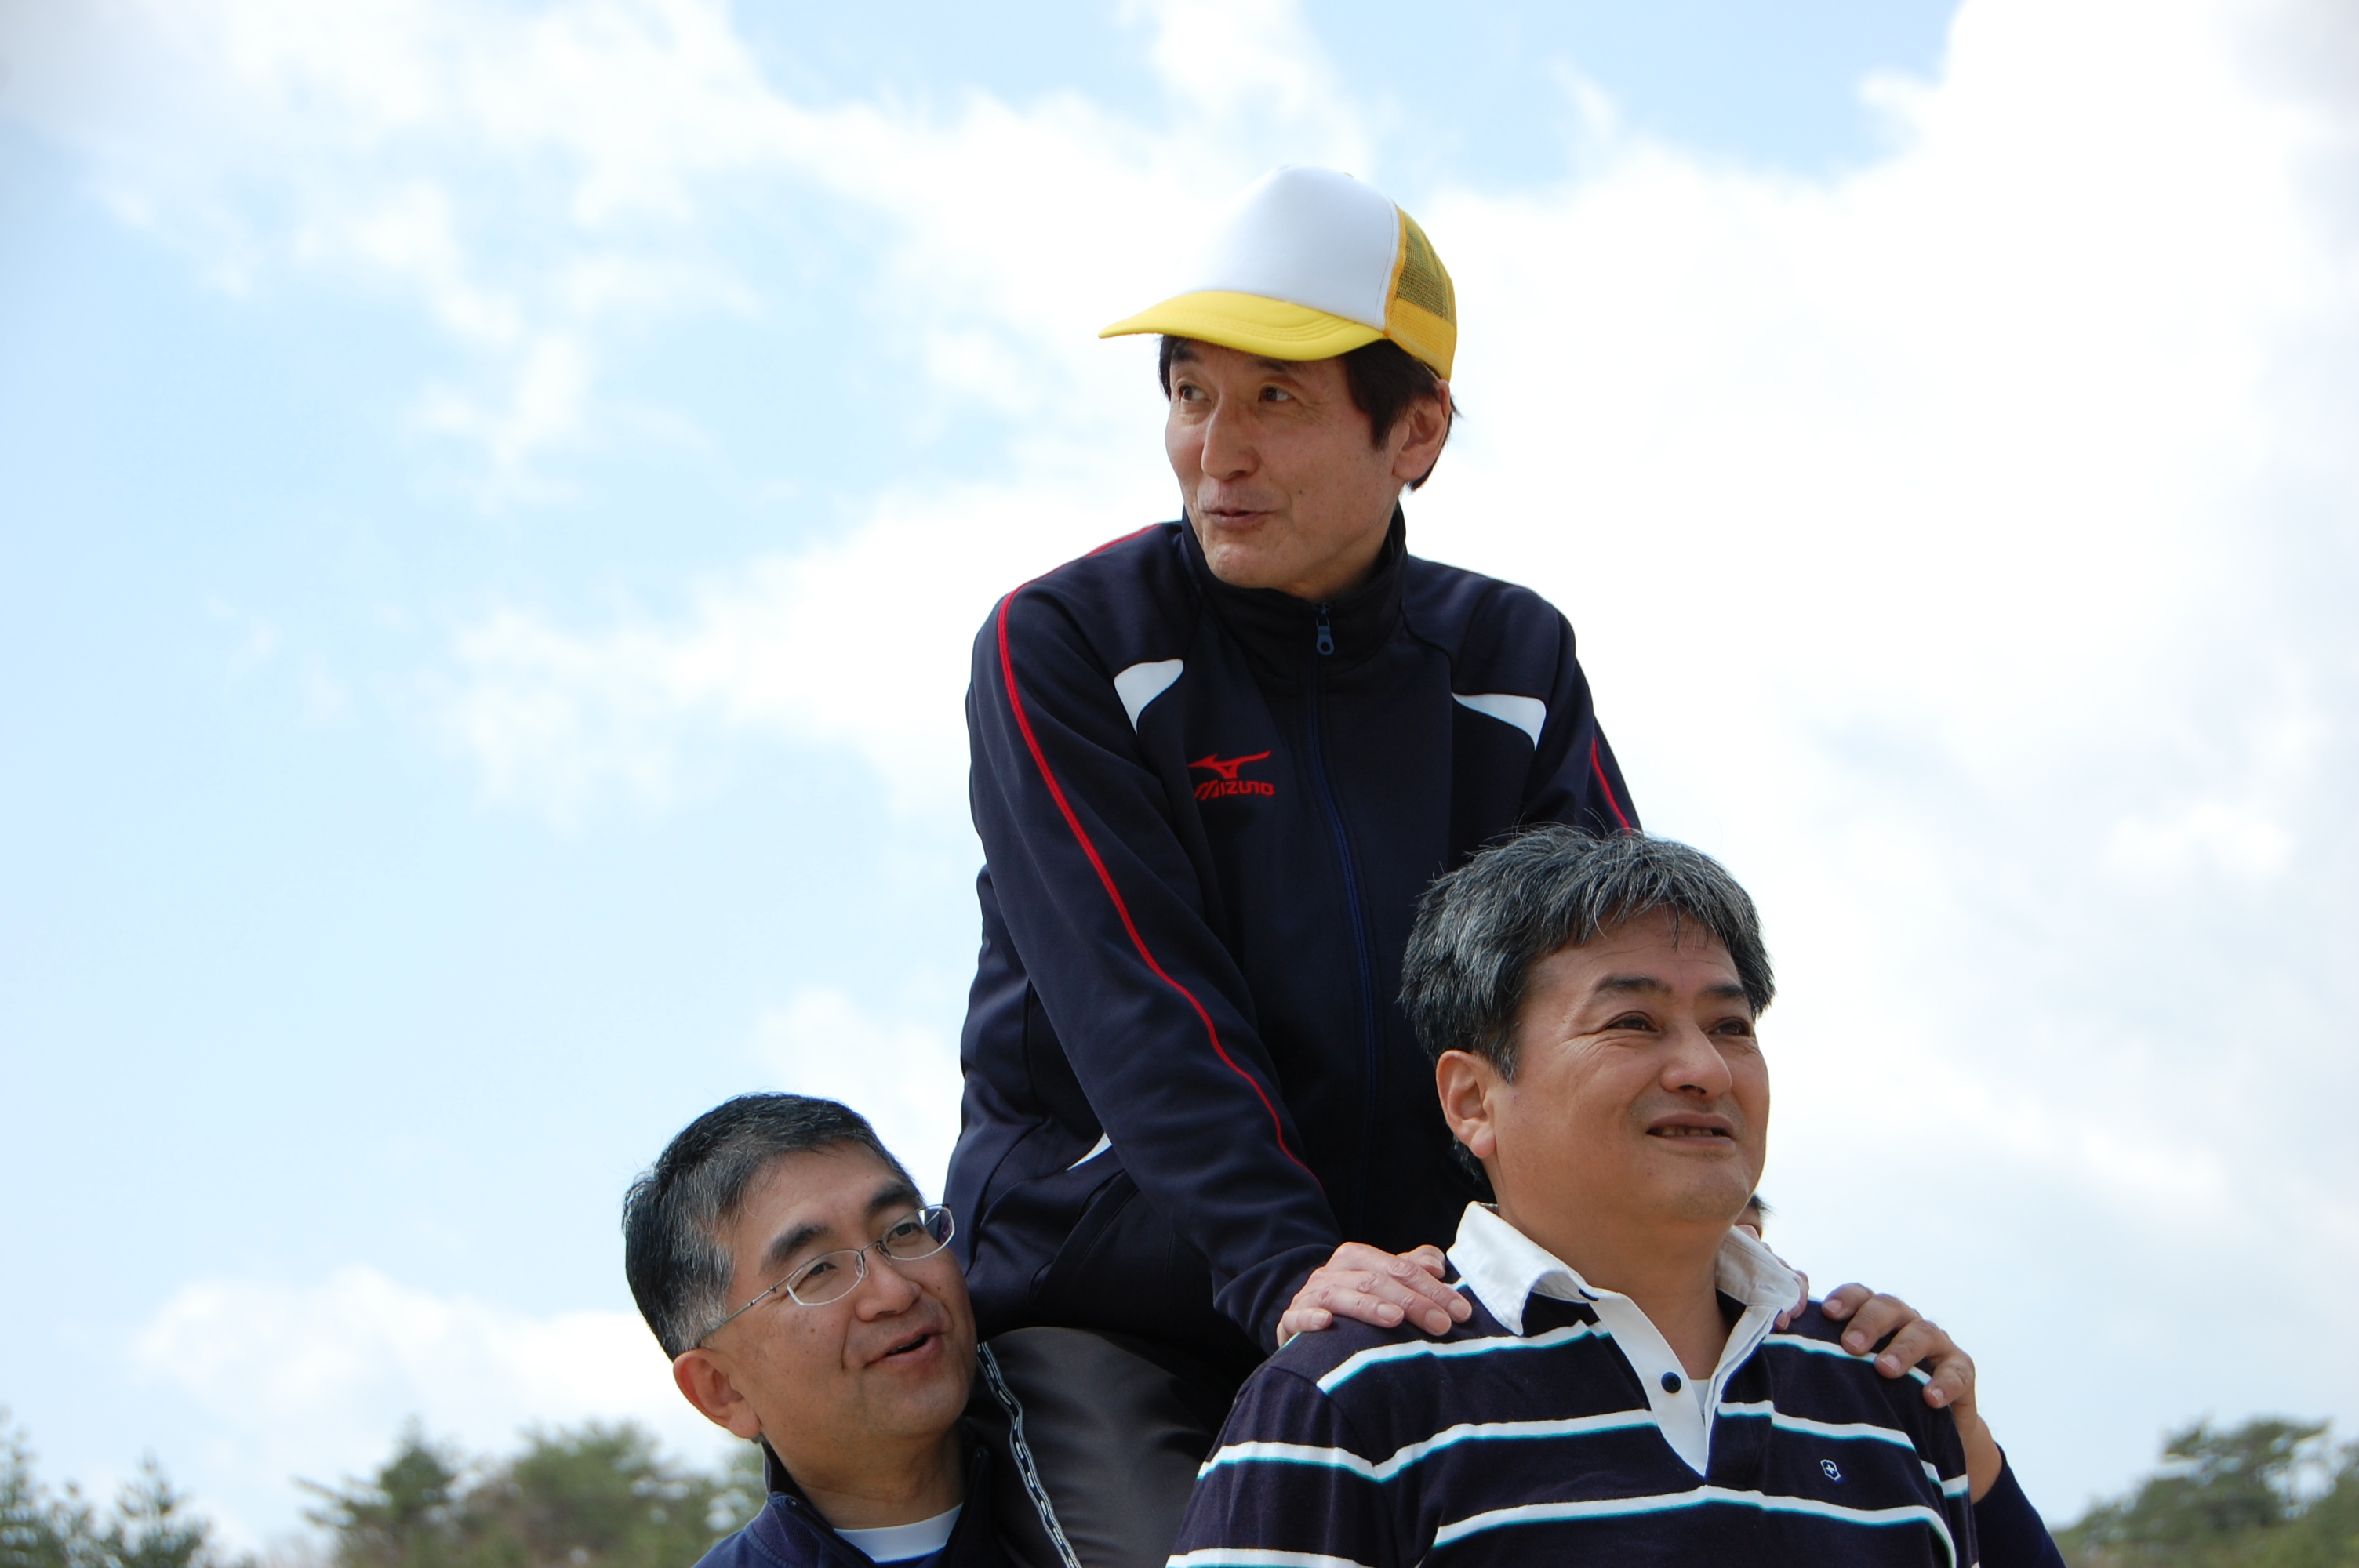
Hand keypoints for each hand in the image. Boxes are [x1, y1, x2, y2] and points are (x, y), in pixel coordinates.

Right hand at [1277, 1242, 1470, 1345]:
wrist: (1306, 1323)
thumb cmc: (1354, 1305)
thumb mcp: (1384, 1284)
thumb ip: (1410, 1270)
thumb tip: (1436, 1263)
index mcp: (1356, 1258)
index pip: (1399, 1267)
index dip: (1432, 1288)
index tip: (1460, 1311)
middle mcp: (1331, 1272)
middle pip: (1374, 1280)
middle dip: (1412, 1301)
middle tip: (1441, 1324)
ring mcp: (1308, 1296)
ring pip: (1338, 1295)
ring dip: (1367, 1306)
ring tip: (1394, 1320)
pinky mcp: (1289, 1322)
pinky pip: (1296, 1317)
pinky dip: (1310, 1319)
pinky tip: (1326, 1324)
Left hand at [1821, 1285, 2002, 1500]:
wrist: (1927, 1428)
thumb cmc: (1875, 1392)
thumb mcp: (1850, 1374)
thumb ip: (1822, 1358)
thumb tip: (1774, 1353)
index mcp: (1875, 1317)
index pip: (1860, 1294)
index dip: (1845, 1299)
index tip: (1827, 1313)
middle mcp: (1905, 1322)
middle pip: (1889, 1307)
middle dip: (1869, 1323)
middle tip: (1850, 1346)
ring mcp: (1937, 1344)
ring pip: (1923, 1333)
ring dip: (1903, 1350)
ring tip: (1884, 1370)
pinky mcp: (1962, 1370)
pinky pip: (1957, 1371)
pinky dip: (1945, 1383)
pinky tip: (1930, 1398)